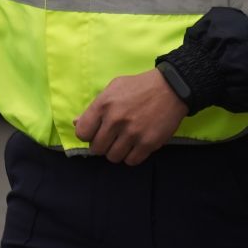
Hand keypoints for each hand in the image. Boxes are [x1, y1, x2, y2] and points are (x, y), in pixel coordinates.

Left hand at [73, 69, 188, 165]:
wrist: (170, 89)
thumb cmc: (138, 87)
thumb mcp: (112, 89)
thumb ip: (94, 107)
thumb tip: (76, 123)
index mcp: (103, 105)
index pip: (82, 133)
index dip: (87, 135)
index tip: (94, 133)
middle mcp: (115, 120)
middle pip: (97, 148)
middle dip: (101, 145)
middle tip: (110, 139)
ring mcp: (132, 133)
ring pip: (113, 157)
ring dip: (116, 152)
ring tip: (122, 142)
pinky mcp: (148, 143)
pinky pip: (131, 161)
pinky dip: (131, 156)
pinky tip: (134, 146)